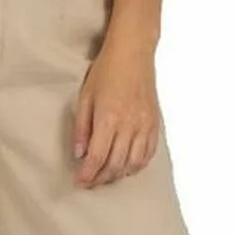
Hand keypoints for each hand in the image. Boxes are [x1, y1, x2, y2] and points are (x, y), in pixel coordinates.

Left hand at [71, 35, 161, 188]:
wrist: (132, 53)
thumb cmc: (106, 70)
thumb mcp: (86, 96)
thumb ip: (82, 127)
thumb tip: (79, 154)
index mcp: (109, 118)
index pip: (97, 157)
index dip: (87, 174)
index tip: (79, 182)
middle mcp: (129, 125)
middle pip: (115, 165)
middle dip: (100, 178)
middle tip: (90, 182)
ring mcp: (144, 126)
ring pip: (133, 164)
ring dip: (118, 175)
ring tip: (106, 175)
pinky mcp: (154, 124)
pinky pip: (148, 154)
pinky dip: (137, 166)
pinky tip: (127, 166)